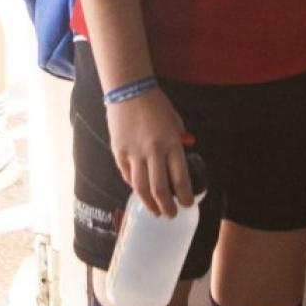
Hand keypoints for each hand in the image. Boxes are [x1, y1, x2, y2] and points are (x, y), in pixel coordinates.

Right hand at [107, 88, 192, 218]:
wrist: (129, 90)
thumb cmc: (156, 104)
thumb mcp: (175, 120)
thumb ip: (179, 140)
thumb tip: (182, 157)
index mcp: (171, 143)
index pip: (181, 179)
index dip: (185, 197)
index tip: (187, 205)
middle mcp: (153, 152)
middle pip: (160, 189)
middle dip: (167, 207)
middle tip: (170, 215)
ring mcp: (134, 153)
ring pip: (141, 188)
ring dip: (149, 204)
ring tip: (155, 211)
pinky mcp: (119, 152)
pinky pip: (127, 175)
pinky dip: (133, 185)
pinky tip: (139, 190)